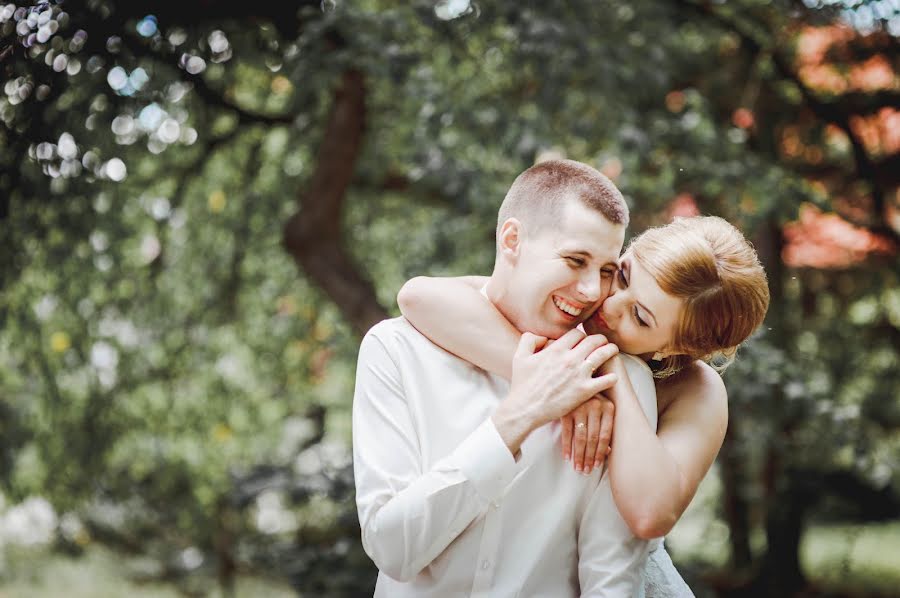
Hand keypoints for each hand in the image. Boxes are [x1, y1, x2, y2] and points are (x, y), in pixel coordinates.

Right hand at [492, 329, 618, 454]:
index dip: (582, 335)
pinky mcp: (585, 391)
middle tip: (603, 342)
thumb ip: (529, 340)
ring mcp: (579, 375)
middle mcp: (569, 359)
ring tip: (613, 352)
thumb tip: (543, 337)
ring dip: (611, 351)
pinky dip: (612, 376)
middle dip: (600, 339)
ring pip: (603, 355)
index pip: (578, 333)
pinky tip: (612, 377)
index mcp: (555, 350)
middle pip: (594, 341)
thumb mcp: (519, 357)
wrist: (525, 409)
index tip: (584, 340)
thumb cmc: (521, 385)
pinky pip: (607, 379)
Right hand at [560, 396, 613, 474]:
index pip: (605, 436)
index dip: (601, 453)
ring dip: (579, 455)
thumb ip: (606, 427)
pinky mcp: (566, 409)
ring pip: (580, 438)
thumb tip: (608, 452)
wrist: (575, 379)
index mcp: (608, 407)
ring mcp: (580, 407)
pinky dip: (567, 446)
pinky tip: (567, 457)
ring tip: (578, 467)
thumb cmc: (591, 398)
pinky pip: (567, 432)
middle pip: (593, 439)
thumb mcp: (602, 409)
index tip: (597, 465)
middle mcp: (595, 406)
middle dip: (589, 457)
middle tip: (586, 470)